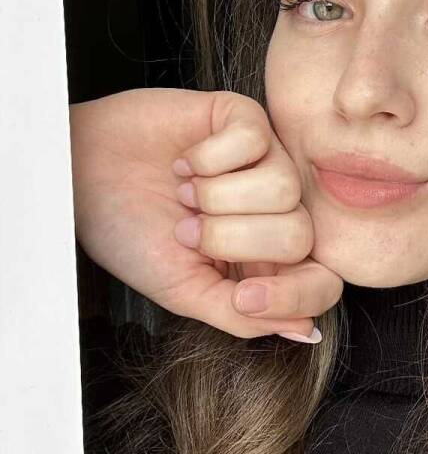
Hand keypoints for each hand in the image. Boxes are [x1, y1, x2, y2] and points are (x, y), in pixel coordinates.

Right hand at [70, 88, 341, 340]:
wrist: (79, 179)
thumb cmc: (130, 233)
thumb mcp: (183, 290)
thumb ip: (243, 315)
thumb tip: (306, 332)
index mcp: (266, 261)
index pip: (322, 284)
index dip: (295, 295)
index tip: (243, 295)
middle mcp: (276, 213)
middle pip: (300, 236)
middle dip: (231, 238)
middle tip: (185, 230)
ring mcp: (266, 163)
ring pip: (284, 188)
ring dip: (216, 196)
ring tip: (183, 194)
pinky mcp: (246, 121)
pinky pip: (256, 141)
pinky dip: (208, 157)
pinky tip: (184, 163)